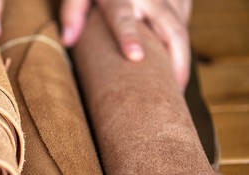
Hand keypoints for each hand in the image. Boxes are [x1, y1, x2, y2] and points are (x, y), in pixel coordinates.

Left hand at [61, 0, 191, 88]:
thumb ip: (72, 12)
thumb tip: (67, 40)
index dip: (129, 36)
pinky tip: (175, 62)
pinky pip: (185, 22)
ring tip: (176, 85)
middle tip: (175, 92)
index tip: (135, 57)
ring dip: (181, 57)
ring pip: (182, 28)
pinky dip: (181, 43)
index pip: (123, 17)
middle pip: (172, 30)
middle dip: (178, 63)